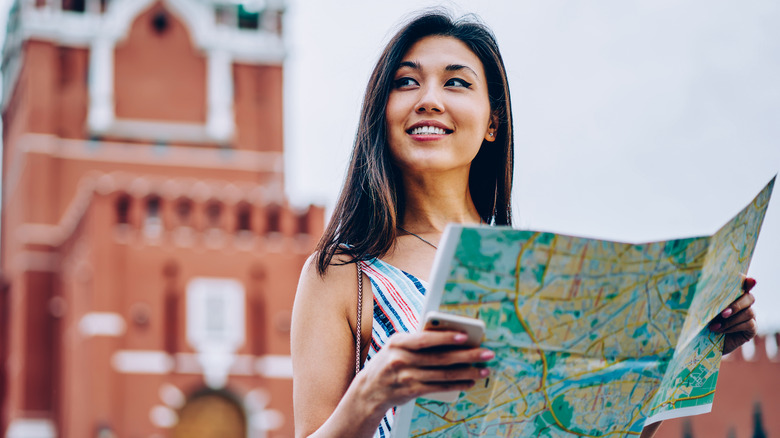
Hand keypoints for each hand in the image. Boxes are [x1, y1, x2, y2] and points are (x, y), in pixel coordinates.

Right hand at [352, 330, 492, 414]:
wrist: (368, 390)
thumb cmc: (389, 362)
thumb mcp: (397, 346)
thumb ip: (419, 341)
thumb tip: (453, 338)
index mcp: (397, 342)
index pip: (424, 339)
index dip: (445, 337)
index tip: (465, 336)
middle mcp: (400, 359)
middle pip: (439, 358)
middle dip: (467, 355)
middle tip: (487, 353)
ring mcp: (405, 377)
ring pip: (442, 374)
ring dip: (466, 372)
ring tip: (483, 370)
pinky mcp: (411, 391)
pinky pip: (438, 388)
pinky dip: (456, 385)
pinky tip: (469, 382)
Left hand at [709, 278, 757, 354]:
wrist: (704, 342)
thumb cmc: (702, 322)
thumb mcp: (703, 309)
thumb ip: (708, 299)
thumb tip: (701, 289)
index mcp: (733, 295)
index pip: (744, 284)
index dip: (747, 282)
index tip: (748, 280)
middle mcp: (744, 304)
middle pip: (749, 297)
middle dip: (736, 305)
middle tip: (722, 313)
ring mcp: (750, 316)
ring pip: (749, 312)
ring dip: (731, 320)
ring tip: (714, 326)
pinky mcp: (752, 329)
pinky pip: (749, 324)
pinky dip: (733, 327)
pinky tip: (721, 330)